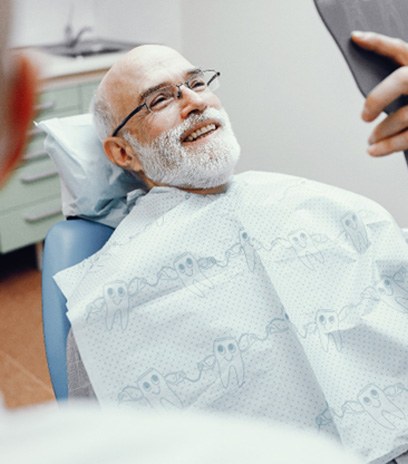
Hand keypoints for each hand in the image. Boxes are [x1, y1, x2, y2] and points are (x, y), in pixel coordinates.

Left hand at [351, 31, 407, 155]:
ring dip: (381, 131)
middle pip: (402, 80)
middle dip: (377, 97)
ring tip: (370, 141)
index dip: (379, 42)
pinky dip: (388, 146)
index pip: (402, 48)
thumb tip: (372, 100)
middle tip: (364, 116)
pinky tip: (375, 150)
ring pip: (403, 115)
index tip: (356, 38)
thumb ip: (404, 82)